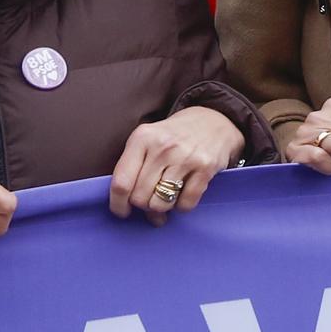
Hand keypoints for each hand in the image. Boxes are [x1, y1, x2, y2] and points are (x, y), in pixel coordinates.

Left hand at [111, 106, 244, 224]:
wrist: (212, 120)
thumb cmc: (173, 136)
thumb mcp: (147, 140)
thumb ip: (133, 168)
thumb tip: (126, 206)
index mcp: (142, 138)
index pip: (121, 183)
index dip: (118, 204)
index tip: (122, 211)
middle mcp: (163, 147)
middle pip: (140, 197)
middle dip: (143, 206)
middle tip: (150, 202)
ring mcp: (185, 158)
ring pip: (161, 204)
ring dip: (162, 208)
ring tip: (166, 198)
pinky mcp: (205, 168)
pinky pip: (185, 204)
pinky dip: (182, 206)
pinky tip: (182, 195)